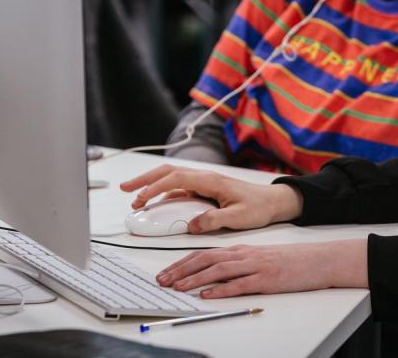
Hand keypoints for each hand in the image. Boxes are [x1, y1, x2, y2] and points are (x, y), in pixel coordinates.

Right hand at [118, 164, 302, 233]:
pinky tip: (154, 203)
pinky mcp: (204, 190)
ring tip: (134, 198)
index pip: (176, 179)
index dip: (155, 187)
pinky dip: (163, 193)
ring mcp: (203, 183)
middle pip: (168, 172)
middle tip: (124, 189)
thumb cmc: (258, 207)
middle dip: (144, 179)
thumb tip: (191, 225)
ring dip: (151, 185)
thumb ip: (214, 220)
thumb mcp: (238, 218)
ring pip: (171, 178)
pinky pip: (178, 189)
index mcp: (211, 180)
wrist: (273, 201)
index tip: (140, 198)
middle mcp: (205, 178)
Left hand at [155, 240, 367, 298]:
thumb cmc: (289, 261)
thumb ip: (236, 265)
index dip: (181, 263)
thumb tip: (210, 277)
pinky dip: (222, 290)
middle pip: (206, 260)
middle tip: (163, 280)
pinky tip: (209, 295)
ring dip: (195, 280)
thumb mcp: (258, 258)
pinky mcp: (267, 280)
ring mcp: (256, 266)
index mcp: (240, 250)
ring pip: (219, 271)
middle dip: (181, 270)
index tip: (165, 272)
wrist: (318, 260)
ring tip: (178, 287)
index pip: (204, 253)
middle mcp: (245, 255)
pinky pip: (240, 285)